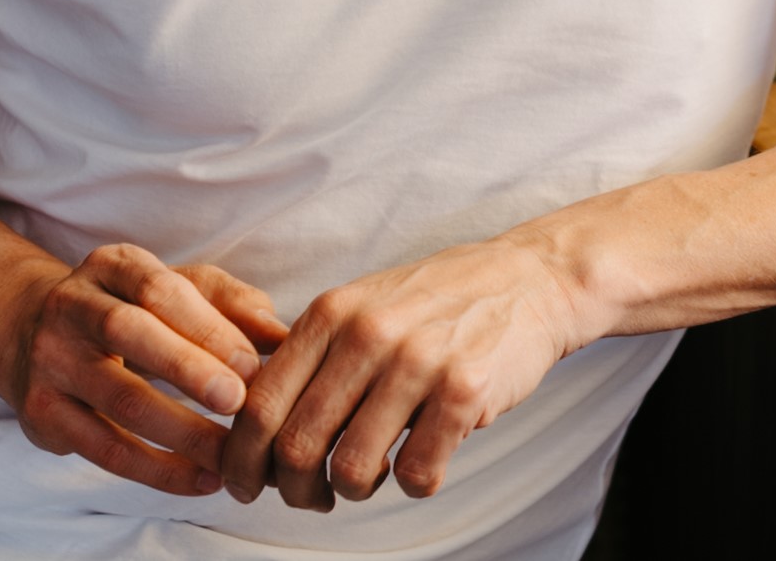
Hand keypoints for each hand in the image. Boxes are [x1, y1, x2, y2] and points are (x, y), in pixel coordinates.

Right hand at [1, 243, 291, 495]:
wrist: (31, 332)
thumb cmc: (131, 309)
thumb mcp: (176, 289)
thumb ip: (231, 305)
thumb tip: (286, 336)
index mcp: (113, 266)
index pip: (161, 289)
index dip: (208, 328)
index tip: (254, 365)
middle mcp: (72, 306)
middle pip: (129, 332)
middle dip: (188, 369)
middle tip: (239, 402)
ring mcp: (50, 360)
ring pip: (117, 398)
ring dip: (181, 432)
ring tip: (233, 455)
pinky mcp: (42, 413)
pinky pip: (103, 448)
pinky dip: (156, 469)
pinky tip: (201, 479)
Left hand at [221, 238, 587, 510]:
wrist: (531, 279)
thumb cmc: (439, 303)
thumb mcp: (363, 306)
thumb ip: (313, 357)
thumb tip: (256, 431)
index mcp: (331, 313)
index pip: (260, 404)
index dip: (244, 460)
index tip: (248, 485)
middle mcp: (368, 333)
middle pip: (297, 446)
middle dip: (296, 490)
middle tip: (313, 496)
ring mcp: (418, 360)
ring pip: (352, 468)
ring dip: (355, 490)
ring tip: (372, 474)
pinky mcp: (465, 389)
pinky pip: (417, 472)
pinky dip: (413, 483)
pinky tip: (423, 461)